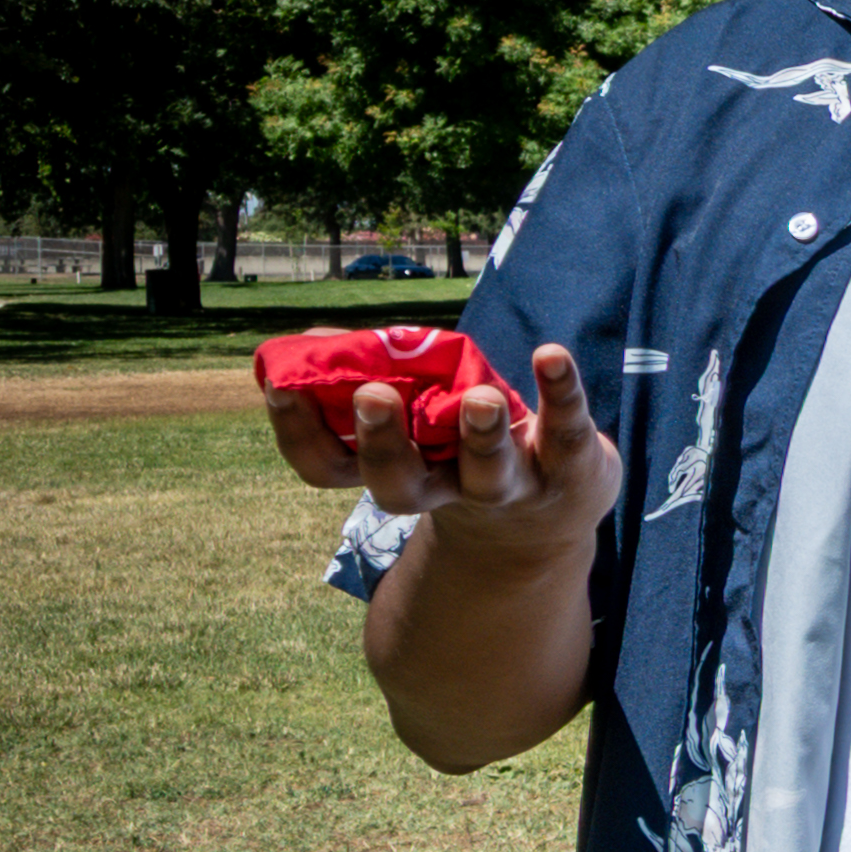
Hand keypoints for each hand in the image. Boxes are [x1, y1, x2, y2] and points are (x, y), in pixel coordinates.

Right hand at [262, 336, 619, 574]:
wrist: (553, 511)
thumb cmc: (460, 448)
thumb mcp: (414, 419)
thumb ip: (370, 374)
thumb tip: (313, 340)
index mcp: (396, 473)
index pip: (330, 469)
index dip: (300, 434)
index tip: (281, 386)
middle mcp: (445, 490)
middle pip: (402, 486)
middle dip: (385, 444)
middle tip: (375, 396)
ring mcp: (511, 485)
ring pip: (488, 473)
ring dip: (481, 434)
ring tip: (480, 398)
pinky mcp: (569, 465)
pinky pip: (566, 430)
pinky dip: (560, 392)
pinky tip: (550, 355)